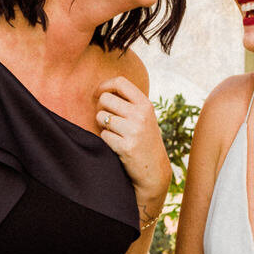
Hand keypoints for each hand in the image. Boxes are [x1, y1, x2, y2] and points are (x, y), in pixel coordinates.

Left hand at [96, 76, 170, 218]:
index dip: (104, 85)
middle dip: (100, 108)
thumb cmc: (144, 141)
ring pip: (101, 117)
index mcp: (145, 104)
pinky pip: (103, 135)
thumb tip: (101, 91)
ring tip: (114, 133)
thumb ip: (128, 103)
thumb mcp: (144, 118)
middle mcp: (141, 115)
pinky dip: (106, 140)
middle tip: (106, 119)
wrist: (154, 171)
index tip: (98, 94)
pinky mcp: (126, 147)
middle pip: (105, 98)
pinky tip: (116, 146)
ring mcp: (134, 131)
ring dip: (102, 126)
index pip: (120, 82)